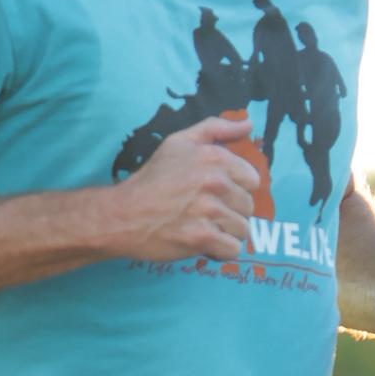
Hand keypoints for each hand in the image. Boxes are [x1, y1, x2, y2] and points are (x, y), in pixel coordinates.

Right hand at [114, 115, 261, 264]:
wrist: (123, 214)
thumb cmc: (152, 179)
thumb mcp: (180, 142)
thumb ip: (216, 129)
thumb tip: (248, 124)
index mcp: (213, 157)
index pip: (251, 180)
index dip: (236, 189)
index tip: (216, 194)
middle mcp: (215, 182)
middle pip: (248, 207)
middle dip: (231, 213)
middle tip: (205, 213)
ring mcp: (209, 211)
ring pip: (242, 230)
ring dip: (225, 233)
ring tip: (203, 227)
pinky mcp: (203, 237)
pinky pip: (232, 249)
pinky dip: (220, 251)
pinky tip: (203, 243)